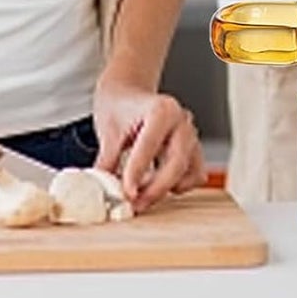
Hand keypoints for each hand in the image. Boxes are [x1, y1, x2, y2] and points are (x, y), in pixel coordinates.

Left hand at [92, 74, 205, 212]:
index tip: (126, 192)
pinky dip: (177, 186)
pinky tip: (155, 185)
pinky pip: (194, 176)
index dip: (137, 171)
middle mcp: (182, 122)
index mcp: (163, 109)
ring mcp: (191, 137)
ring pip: (188, 172)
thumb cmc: (120, 107)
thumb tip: (102, 193)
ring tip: (141, 195)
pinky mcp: (194, 153)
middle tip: (134, 204)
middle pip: (177, 162)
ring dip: (166, 189)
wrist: (129, 94)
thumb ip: (107, 164)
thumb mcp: (108, 131)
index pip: (150, 144)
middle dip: (155, 188)